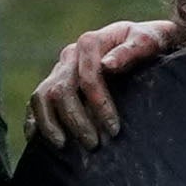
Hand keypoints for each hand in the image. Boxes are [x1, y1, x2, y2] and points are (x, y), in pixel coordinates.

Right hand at [29, 19, 178, 147]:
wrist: (142, 40)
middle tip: (94, 145)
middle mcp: (71, 55)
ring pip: (42, 95)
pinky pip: (37, 101)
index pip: (89, 77)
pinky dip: (34, 119)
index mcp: (91, 42)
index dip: (99, 105)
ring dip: (50, 123)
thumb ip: (132, 50)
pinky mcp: (55, 82)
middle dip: (77, 120)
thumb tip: (107, 65)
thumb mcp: (149, 40)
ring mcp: (60, 69)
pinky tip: (36, 139)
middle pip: (62, 90)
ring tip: (62, 145)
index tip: (114, 130)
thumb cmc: (151, 41)